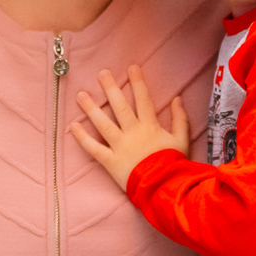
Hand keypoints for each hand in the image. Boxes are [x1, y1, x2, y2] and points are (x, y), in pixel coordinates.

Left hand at [70, 64, 189, 188]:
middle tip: (101, 73)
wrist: (164, 188)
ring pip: (103, 124)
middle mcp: (133, 133)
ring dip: (91, 108)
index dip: (137, 82)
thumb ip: (181, 118)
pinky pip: (94, 148)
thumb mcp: (182, 140)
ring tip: (80, 94)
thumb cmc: (174, 164)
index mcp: (151, 126)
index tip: (131, 67)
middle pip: (120, 106)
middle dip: (110, 88)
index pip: (143, 99)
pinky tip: (72, 126)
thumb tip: (177, 99)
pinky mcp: (111, 161)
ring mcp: (120, 146)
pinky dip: (82, 138)